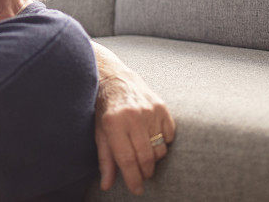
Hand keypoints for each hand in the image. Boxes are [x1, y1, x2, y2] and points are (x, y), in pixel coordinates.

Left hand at [95, 69, 174, 194]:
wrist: (116, 79)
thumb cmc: (105, 109)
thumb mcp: (99, 132)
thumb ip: (105, 159)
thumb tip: (106, 185)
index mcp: (113, 123)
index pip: (127, 159)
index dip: (133, 178)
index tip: (137, 189)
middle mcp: (133, 116)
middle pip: (146, 157)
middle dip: (145, 172)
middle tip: (143, 175)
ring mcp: (150, 111)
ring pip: (160, 149)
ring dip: (154, 158)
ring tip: (145, 154)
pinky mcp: (162, 107)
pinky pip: (170, 136)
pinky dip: (164, 142)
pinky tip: (153, 138)